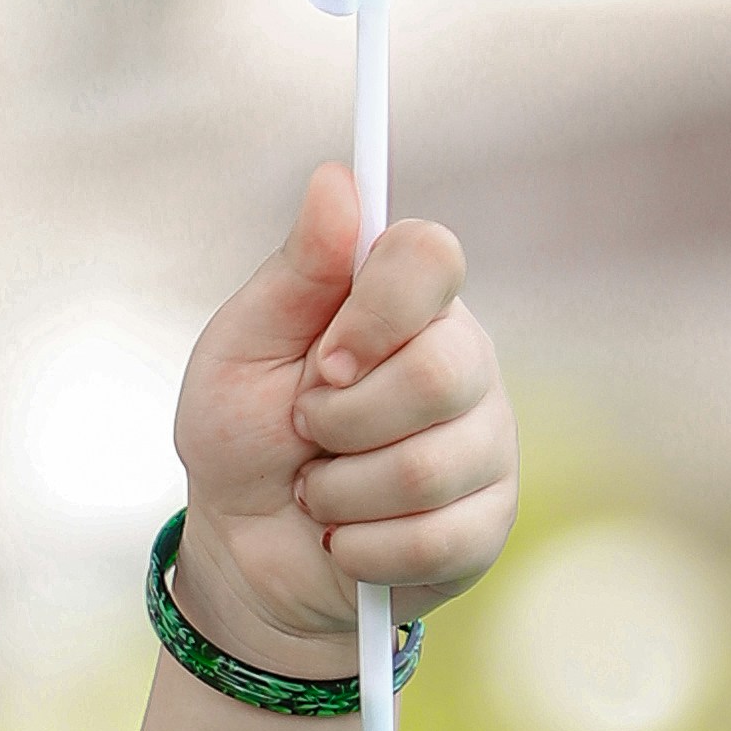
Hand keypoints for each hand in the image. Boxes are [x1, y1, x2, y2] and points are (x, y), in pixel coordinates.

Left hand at [169, 161, 519, 667]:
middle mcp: (464, 361)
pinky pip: (435, 539)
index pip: (432, 257)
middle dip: (342, 421)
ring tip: (317, 492)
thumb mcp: (243, 349)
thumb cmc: (243, 435)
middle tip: (306, 430)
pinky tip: (344, 541)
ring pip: (429, 467)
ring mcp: (485, 443)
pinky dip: (360, 550)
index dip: (375, 314)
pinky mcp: (487, 522)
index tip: (321, 363)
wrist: (243, 548)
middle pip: (441, 373)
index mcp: (406, 303)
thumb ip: (295, 272)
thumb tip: (336, 180)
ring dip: (339, 494)